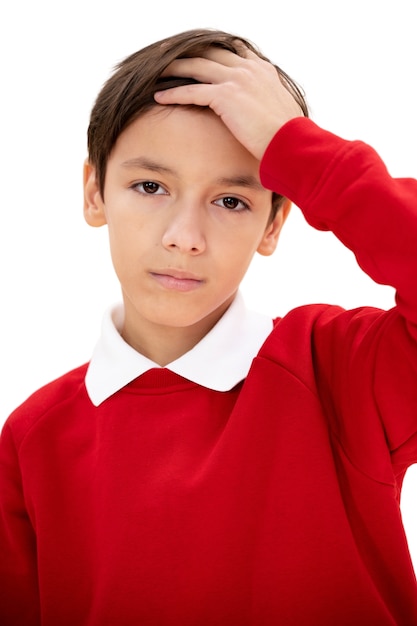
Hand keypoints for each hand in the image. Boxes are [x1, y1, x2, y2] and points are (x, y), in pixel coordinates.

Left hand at [154, 46, 303, 159]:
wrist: (291, 143)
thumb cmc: (287, 137)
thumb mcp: (279, 112)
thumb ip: (265, 104)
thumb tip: (259, 115)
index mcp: (262, 70)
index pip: (233, 51)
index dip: (213, 51)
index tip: (198, 54)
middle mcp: (249, 68)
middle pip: (210, 52)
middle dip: (188, 53)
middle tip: (169, 57)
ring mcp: (237, 79)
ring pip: (197, 66)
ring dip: (174, 68)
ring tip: (156, 71)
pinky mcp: (225, 95)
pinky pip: (192, 90)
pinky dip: (173, 93)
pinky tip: (159, 96)